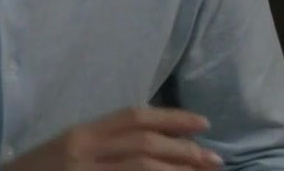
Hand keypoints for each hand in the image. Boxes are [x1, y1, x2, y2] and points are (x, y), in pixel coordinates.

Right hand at [3, 106, 223, 170]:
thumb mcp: (68, 152)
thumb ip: (102, 145)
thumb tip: (150, 146)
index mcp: (80, 134)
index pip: (133, 117)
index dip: (172, 118)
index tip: (203, 123)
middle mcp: (82, 151)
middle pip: (143, 143)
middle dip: (184, 150)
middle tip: (214, 158)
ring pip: (141, 167)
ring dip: (177, 170)